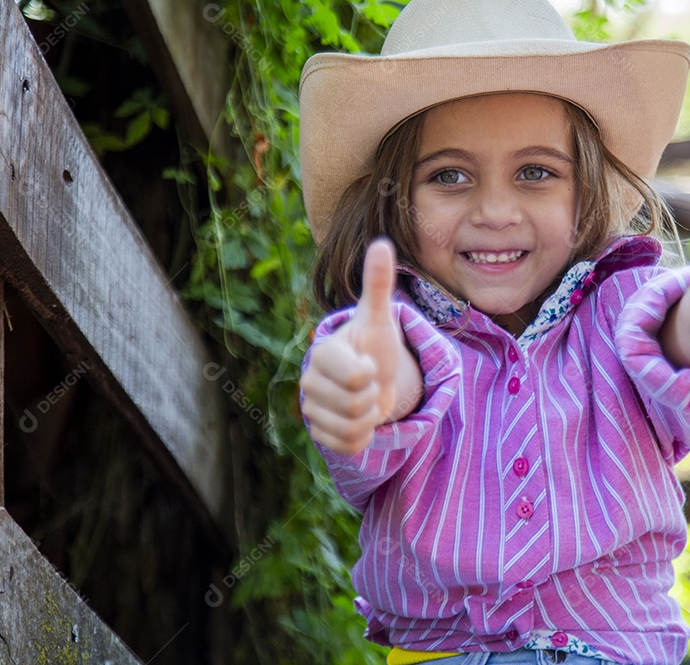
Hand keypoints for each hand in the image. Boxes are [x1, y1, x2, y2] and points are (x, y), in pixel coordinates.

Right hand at [300, 239, 422, 454]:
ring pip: (353, 429)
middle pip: (356, 406)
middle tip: (370, 382)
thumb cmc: (374, 344)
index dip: (372, 374)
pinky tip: (360, 419)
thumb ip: (378, 283)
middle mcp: (308, 382)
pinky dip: (364, 437)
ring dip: (370, 418)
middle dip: (373, 396)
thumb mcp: (379, 317)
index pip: (356, 377)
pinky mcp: (320, 435)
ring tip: (366, 398)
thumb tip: (381, 243)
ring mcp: (311, 410)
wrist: (372, 375)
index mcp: (322, 353)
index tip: (370, 363)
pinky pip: (349, 446)